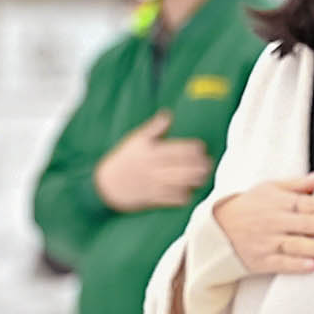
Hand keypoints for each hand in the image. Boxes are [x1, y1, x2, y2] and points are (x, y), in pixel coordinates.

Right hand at [93, 112, 214, 211]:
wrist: (105, 185)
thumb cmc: (122, 160)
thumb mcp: (134, 140)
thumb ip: (154, 128)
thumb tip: (168, 114)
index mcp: (151, 152)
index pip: (177, 149)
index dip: (192, 149)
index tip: (201, 147)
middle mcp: (154, 169)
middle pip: (182, 167)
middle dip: (198, 166)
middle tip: (208, 163)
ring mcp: (154, 185)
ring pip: (180, 183)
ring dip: (195, 180)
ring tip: (203, 176)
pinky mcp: (153, 198)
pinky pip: (172, 199)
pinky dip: (183, 196)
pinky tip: (190, 192)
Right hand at [210, 173, 313, 276]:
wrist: (216, 229)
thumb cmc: (249, 206)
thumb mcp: (269, 189)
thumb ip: (297, 184)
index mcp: (278, 202)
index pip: (307, 203)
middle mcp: (274, 222)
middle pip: (304, 223)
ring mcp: (267, 242)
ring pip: (295, 245)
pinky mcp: (261, 261)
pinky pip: (280, 263)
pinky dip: (295, 265)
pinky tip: (311, 265)